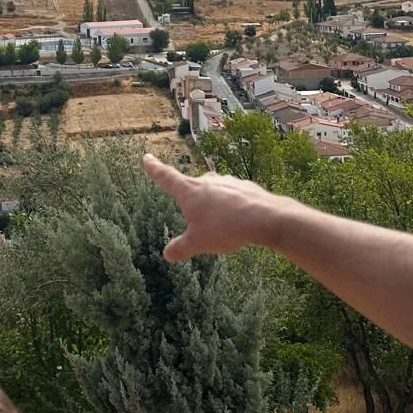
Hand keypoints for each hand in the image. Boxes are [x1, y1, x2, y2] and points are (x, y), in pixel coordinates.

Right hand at [142, 153, 287, 259]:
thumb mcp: (197, 243)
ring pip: (214, 192)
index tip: (147, 158)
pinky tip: (239, 221)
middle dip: (191, 199)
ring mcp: (228, 182)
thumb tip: (167, 254)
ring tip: (220, 225)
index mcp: (189, 191)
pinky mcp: (245, 187)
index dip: (155, 168)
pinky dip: (232, 207)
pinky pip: (233, 197)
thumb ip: (180, 248)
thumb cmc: (224, 228)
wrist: (264, 218)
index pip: (166, 177)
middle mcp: (207, 181)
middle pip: (192, 187)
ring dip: (213, 204)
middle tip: (193, 216)